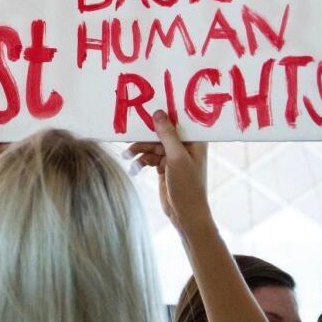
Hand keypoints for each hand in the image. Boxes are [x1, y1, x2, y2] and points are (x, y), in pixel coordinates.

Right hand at [127, 111, 209, 231]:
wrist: (185, 214)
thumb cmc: (188, 186)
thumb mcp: (176, 158)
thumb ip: (167, 135)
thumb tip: (158, 112)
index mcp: (194, 140)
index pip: (178, 120)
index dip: (163, 114)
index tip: (145, 107)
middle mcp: (185, 146)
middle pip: (161, 133)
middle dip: (145, 137)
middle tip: (128, 136)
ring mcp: (174, 157)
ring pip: (152, 146)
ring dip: (140, 150)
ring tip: (127, 156)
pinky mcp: (164, 167)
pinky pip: (149, 157)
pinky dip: (141, 161)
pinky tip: (135, 169)